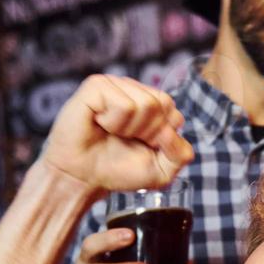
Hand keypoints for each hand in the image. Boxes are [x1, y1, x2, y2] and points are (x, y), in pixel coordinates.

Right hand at [39, 75, 193, 193]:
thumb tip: (173, 132)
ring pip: (145, 104)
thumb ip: (181, 154)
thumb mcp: (161, 170)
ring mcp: (114, 85)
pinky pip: (124, 104)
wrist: (82, 178)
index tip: (141, 147)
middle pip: (163, 104)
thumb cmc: (117, 170)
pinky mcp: (96, 86)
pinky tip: (99, 124)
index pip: (174, 114)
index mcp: (151, 103)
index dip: (160, 139)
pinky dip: (113, 122)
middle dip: (147, 132)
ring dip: (128, 129)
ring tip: (110, 132)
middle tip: (124, 140)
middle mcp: (133, 90)